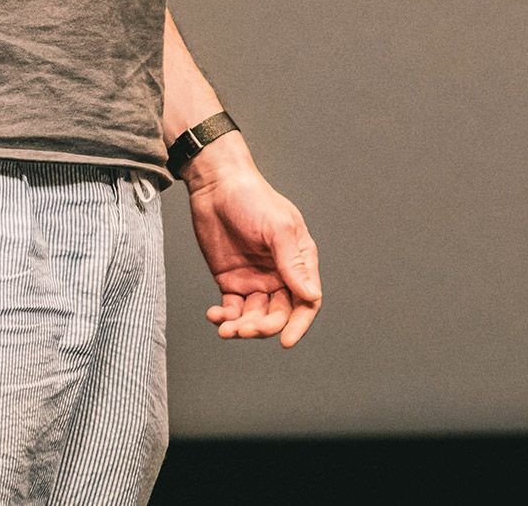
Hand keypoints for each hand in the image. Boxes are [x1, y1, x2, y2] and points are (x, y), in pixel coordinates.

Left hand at [185, 138, 321, 345]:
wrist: (216, 187)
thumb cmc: (253, 199)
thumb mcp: (278, 228)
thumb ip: (293, 263)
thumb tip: (312, 296)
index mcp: (299, 261)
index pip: (307, 301)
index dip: (299, 324)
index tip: (285, 341)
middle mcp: (280, 274)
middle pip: (279, 314)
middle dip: (264, 327)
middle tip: (245, 329)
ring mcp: (255, 280)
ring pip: (255, 316)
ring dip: (242, 326)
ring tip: (225, 326)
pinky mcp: (231, 281)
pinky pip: (232, 309)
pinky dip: (225, 317)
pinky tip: (215, 315)